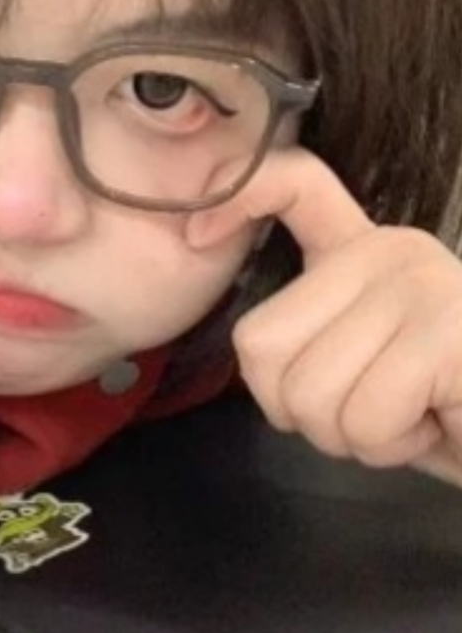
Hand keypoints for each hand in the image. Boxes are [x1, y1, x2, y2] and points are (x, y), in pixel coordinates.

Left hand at [185, 148, 461, 486]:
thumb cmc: (445, 407)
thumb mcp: (359, 362)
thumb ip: (305, 333)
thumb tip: (216, 260)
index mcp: (362, 249)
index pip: (295, 185)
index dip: (239, 196)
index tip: (197, 235)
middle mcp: (390, 248)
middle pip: (262, 347)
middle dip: (303, 411)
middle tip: (374, 408)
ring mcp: (421, 282)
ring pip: (307, 395)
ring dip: (353, 436)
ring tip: (414, 414)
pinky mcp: (448, 330)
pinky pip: (364, 419)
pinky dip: (392, 447)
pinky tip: (440, 424)